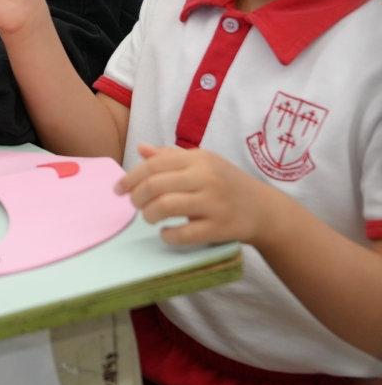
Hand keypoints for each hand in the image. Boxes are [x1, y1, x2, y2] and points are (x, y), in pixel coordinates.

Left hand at [116, 144, 276, 246]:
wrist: (264, 209)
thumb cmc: (226, 183)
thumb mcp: (202, 163)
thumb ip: (171, 156)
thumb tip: (140, 149)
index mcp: (198, 159)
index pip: (154, 164)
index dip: (130, 177)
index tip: (118, 189)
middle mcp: (206, 177)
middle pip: (156, 185)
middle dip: (137, 197)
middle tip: (134, 205)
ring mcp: (214, 203)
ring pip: (166, 206)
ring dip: (149, 214)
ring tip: (149, 217)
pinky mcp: (220, 227)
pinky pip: (184, 233)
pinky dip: (168, 236)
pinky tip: (166, 234)